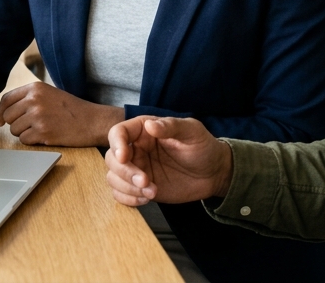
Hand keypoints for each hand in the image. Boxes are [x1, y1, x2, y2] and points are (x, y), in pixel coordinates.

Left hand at [0, 82, 124, 146]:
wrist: (92, 121)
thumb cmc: (72, 109)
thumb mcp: (50, 94)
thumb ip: (29, 98)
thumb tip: (5, 111)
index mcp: (35, 88)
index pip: (6, 99)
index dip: (0, 112)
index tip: (1, 120)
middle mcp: (34, 100)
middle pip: (8, 117)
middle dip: (15, 124)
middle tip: (30, 126)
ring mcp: (38, 116)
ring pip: (14, 130)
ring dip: (24, 133)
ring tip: (41, 129)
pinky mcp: (42, 132)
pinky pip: (24, 140)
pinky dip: (32, 141)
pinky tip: (45, 136)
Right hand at [104, 116, 232, 205]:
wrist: (213, 173)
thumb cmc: (203, 147)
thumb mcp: (192, 131)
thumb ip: (171, 126)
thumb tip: (150, 125)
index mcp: (144, 130)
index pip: (118, 133)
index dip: (117, 144)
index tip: (124, 157)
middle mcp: (136, 148)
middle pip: (112, 159)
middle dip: (125, 172)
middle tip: (146, 181)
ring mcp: (137, 169)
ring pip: (113, 177)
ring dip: (127, 187)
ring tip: (151, 192)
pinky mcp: (140, 187)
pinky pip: (121, 194)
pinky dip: (128, 199)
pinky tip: (146, 199)